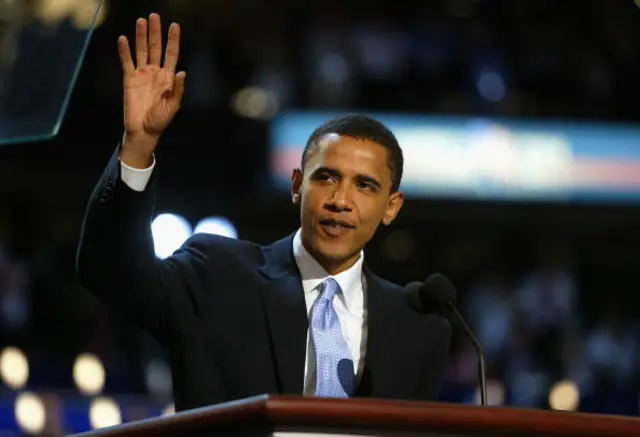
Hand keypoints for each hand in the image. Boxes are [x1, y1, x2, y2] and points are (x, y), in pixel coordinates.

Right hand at [118, 13, 185, 165]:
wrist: (144, 131)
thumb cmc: (160, 121)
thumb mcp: (173, 106)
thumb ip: (178, 89)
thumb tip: (182, 72)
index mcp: (168, 78)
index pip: (171, 54)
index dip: (173, 40)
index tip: (175, 25)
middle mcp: (156, 72)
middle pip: (156, 47)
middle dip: (155, 32)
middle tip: (154, 16)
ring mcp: (142, 75)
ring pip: (141, 51)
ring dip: (141, 36)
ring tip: (141, 21)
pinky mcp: (129, 80)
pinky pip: (126, 62)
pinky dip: (125, 51)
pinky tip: (124, 39)